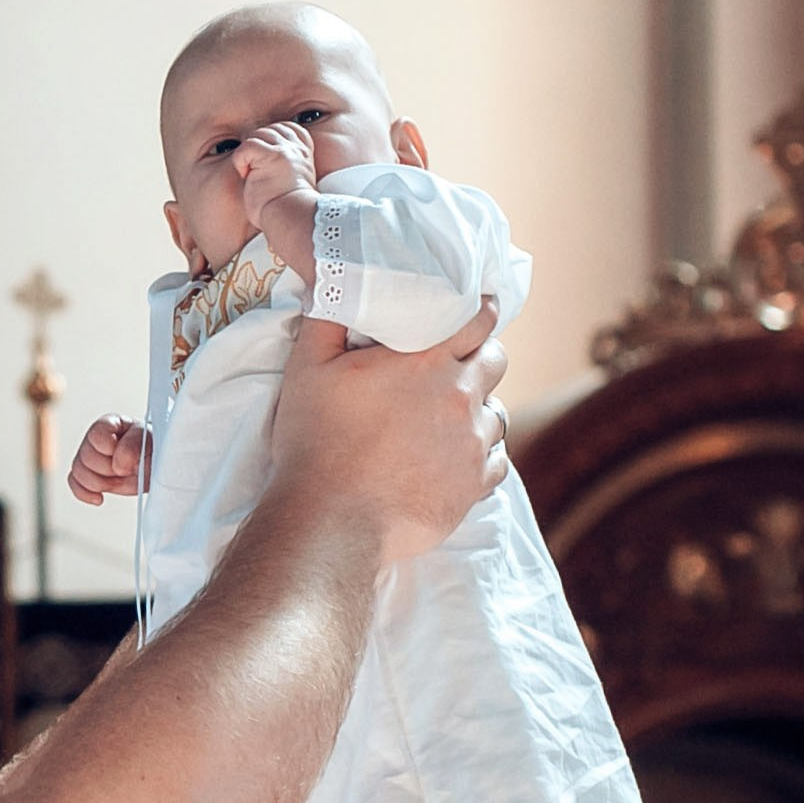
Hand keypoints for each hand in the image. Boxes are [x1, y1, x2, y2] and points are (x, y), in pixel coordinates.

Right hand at [68, 414, 148, 504]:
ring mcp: (89, 456)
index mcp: (112, 423)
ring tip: (119, 481)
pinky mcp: (88, 474)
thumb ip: (134, 446)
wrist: (159, 465)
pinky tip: (100, 498)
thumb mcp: (153, 442)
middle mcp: (96, 437)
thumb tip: (117, 464)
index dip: (110, 451)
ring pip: (78, 471)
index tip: (130, 460)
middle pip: (86, 456)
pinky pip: (74, 483)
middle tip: (128, 471)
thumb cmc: (157, 448)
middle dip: (108, 470)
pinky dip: (85, 494)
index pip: (97, 435)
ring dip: (100, 483)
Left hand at [236, 121, 315, 225]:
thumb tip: (264, 157)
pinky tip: (245, 176)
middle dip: (257, 146)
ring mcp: (285, 150)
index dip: (272, 139)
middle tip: (255, 170)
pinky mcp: (271, 156)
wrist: (291, 219)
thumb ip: (285, 162)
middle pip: (270, 129)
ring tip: (251, 175)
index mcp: (304, 152)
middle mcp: (297, 148)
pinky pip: (247, 146)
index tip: (265, 160)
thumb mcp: (292, 179)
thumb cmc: (286, 208)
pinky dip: (240, 161)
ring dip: (248, 155)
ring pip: (257, 135)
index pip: (288, 128)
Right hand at [271, 301, 507, 563]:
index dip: (479, 309)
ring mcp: (473, 443)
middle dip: (478, 358)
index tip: (474, 309)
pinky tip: (451, 460)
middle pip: (495, 360)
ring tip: (445, 422)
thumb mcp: (307, 369)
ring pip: (496, 413)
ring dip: (476, 411)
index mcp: (425, 361)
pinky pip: (496, 460)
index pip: (478, 318)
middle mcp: (460, 396)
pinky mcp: (474, 484)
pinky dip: (480, 456)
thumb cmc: (316, 442)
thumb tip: (333, 282)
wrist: (332, 520)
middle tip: (451, 368)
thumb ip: (326, 319)